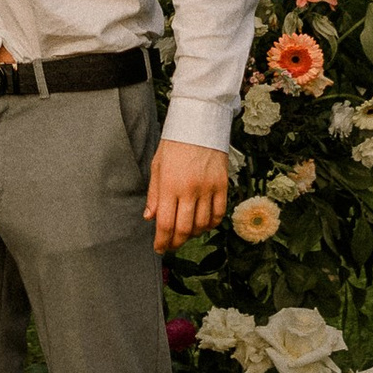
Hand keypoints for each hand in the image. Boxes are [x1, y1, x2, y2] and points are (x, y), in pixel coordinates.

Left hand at [146, 136, 229, 257]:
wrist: (199, 123)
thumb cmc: (174, 144)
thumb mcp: (157, 166)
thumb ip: (154, 194)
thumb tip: (150, 218)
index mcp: (169, 185)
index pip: (165, 223)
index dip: (162, 241)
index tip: (159, 248)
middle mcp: (189, 189)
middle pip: (184, 229)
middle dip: (176, 243)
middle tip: (171, 246)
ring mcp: (208, 188)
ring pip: (202, 225)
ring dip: (193, 234)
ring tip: (186, 233)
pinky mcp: (222, 185)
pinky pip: (219, 214)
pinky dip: (211, 224)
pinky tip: (203, 224)